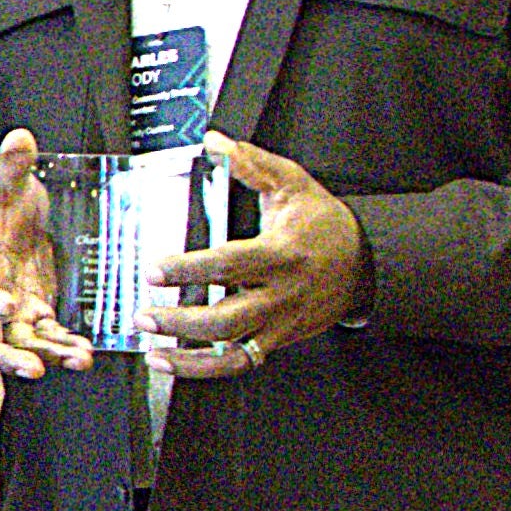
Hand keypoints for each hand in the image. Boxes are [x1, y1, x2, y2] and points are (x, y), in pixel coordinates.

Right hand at [0, 130, 88, 379]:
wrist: (9, 228)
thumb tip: (20, 138)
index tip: (7, 302)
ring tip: (79, 358)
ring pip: (22, 347)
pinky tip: (86, 351)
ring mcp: (13, 314)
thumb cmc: (0, 214)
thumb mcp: (6, 187)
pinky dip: (64, 349)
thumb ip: (11, 167)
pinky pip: (48, 341)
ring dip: (48, 357)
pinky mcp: (37, 318)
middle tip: (33, 367)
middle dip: (9, 357)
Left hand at [154, 135, 362, 377]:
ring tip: (153, 349)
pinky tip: (176, 363)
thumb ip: (253, 164)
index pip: (228, 265)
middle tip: (144, 314)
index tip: (154, 269)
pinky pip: (240, 363)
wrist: (366, 262)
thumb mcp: (293, 184)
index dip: (188, 269)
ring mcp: (280, 323)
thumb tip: (217, 141)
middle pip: (226, 319)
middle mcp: (281, 295)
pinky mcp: (279, 340)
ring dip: (188, 356)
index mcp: (281, 254)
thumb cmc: (326, 225)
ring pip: (232, 352)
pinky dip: (206, 368)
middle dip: (180, 322)